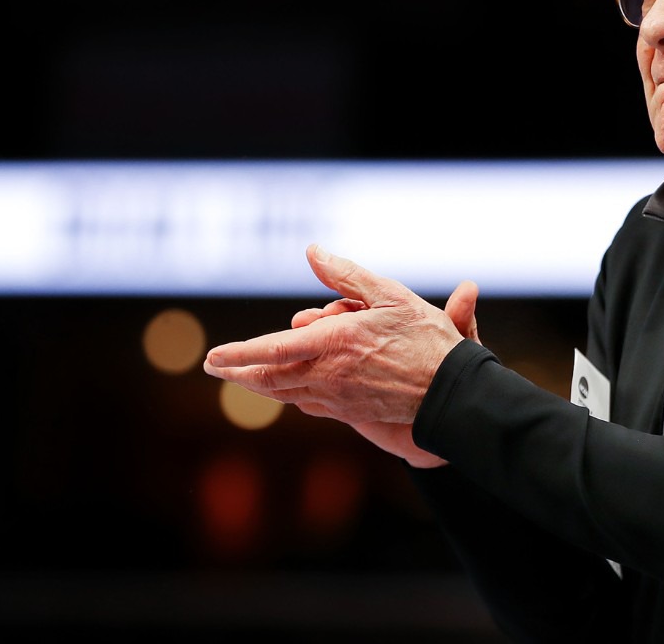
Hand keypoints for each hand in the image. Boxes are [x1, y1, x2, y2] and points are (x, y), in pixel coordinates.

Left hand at [204, 244, 480, 466]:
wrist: (452, 391)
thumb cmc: (426, 337)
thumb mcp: (389, 294)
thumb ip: (346, 275)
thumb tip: (312, 251)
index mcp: (334, 343)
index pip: (271, 350)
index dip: (238, 354)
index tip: (211, 357)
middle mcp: (329, 375)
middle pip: (270, 378)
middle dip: (239, 373)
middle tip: (216, 367)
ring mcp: (338, 398)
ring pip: (286, 393)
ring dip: (259, 385)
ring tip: (242, 377)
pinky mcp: (351, 412)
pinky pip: (309, 404)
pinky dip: (289, 395)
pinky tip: (287, 391)